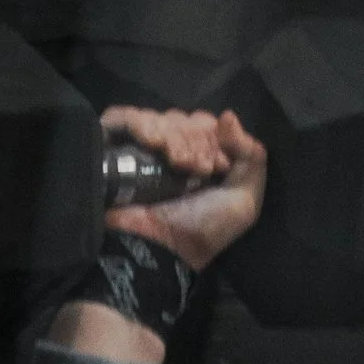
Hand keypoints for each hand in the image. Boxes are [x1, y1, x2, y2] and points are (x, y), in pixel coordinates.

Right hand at [101, 104, 266, 273]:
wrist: (160, 247)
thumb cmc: (203, 229)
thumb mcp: (243, 200)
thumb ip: (251, 156)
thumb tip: (228, 115)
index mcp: (200, 158)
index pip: (208, 124)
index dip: (216, 138)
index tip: (217, 167)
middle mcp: (170, 150)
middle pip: (183, 118)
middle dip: (195, 140)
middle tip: (196, 169)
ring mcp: (140, 148)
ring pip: (159, 117)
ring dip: (174, 136)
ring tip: (176, 164)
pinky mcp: (112, 147)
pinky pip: (124, 118)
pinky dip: (141, 124)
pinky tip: (152, 143)